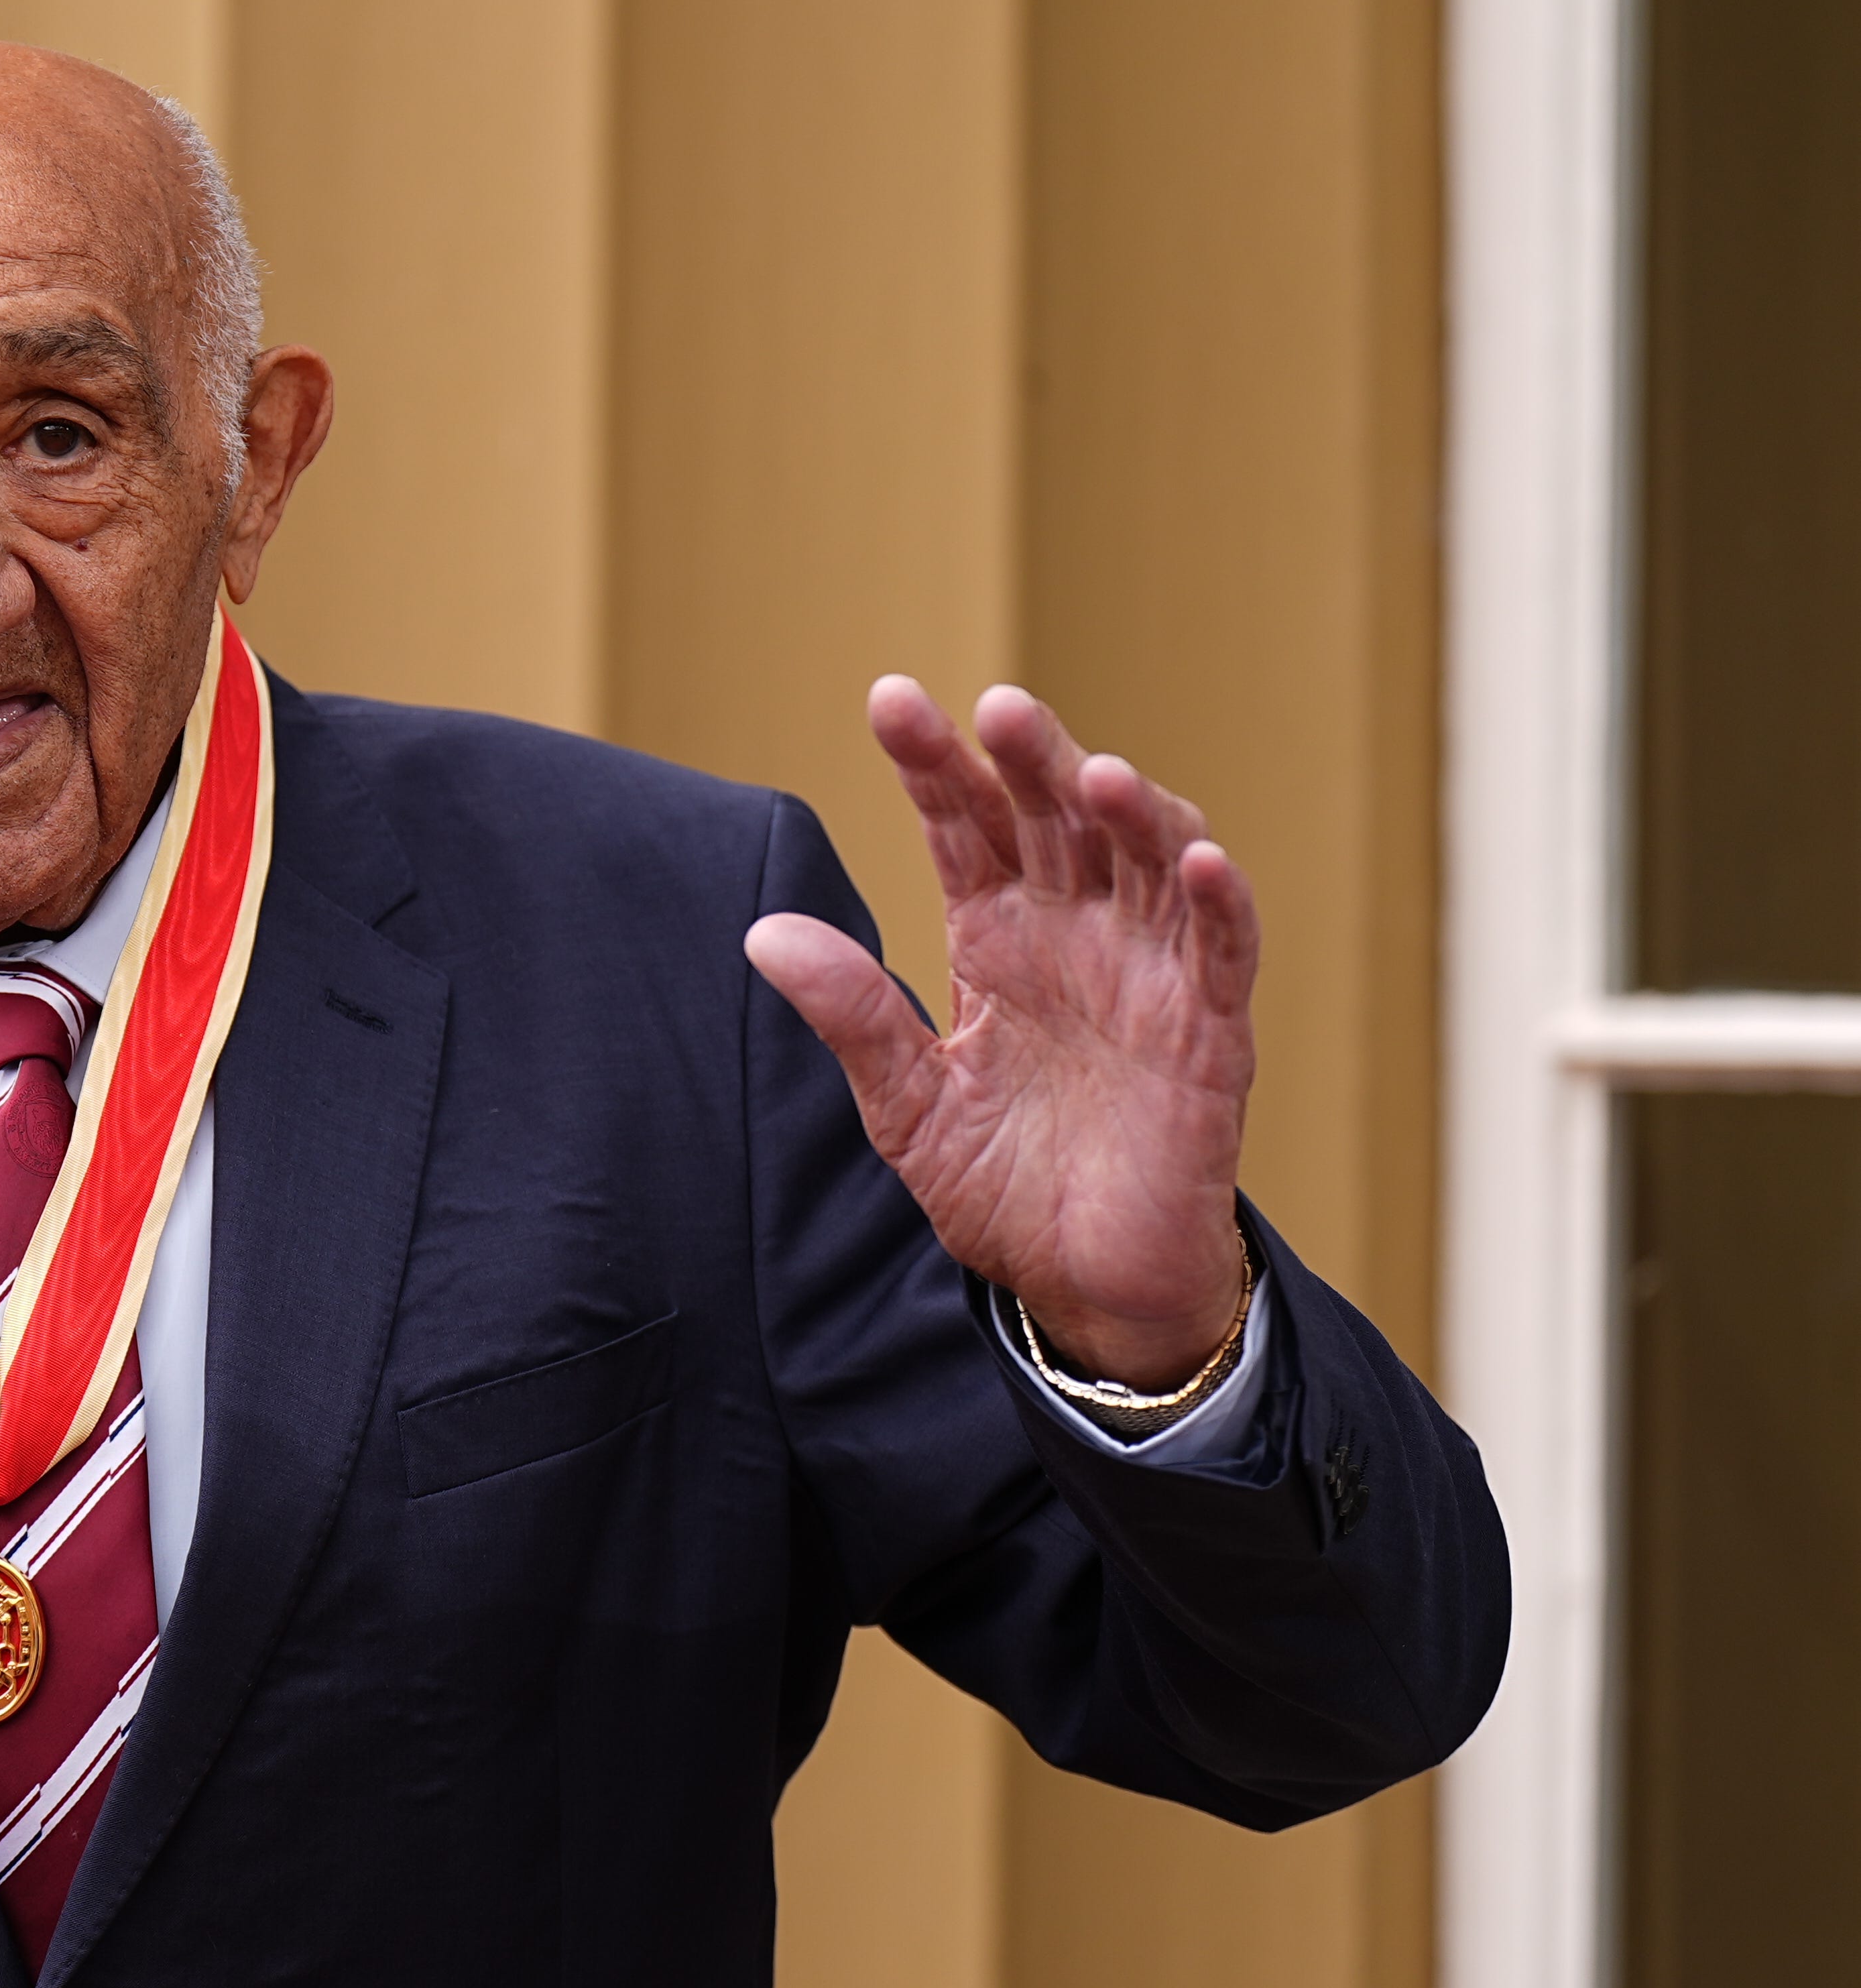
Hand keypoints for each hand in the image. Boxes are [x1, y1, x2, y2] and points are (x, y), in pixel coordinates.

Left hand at [744, 679, 1255, 1387]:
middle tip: (998, 704)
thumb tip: (762, 933)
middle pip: (1058, 821)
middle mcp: (1075, 939)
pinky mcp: (1210, 1037)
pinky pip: (1224, 954)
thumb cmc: (1003, 1187)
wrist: (1083, 1287)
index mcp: (997, 941)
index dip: (933, 764)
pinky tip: (1198, 857)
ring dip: (1131, 811)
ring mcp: (1148, 979)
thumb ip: (850, 1015)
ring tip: (1093, 771)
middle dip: (1031, 761)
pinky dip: (1218, 904)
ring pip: (1148, 863)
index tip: (891, 700)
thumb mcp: (905, 1103)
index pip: (963, 827)